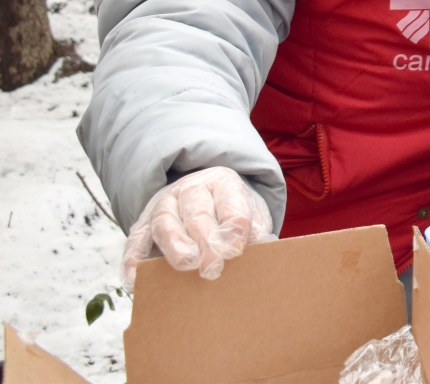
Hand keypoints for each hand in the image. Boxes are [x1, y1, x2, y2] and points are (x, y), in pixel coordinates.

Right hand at [122, 167, 273, 289]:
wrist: (205, 195)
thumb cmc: (232, 211)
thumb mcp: (251, 213)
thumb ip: (256, 230)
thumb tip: (263, 247)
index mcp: (223, 183)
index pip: (230, 202)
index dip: (234, 225)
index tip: (237, 249)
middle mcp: (192, 189)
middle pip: (197, 213)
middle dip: (205, 241)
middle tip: (213, 268)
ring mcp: (164, 204)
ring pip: (165, 220)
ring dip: (174, 244)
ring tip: (185, 265)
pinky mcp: (143, 223)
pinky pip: (135, 239)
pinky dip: (132, 259)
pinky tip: (135, 280)